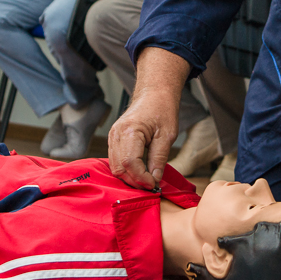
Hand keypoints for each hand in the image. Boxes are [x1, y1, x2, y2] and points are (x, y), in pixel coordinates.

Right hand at [107, 47, 189, 188]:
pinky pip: (115, 160)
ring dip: (129, 177)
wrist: (154, 93)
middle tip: (151, 186)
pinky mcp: (114, 138)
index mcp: (130, 131)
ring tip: (146, 181)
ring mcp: (112, 136)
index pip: (130, 164)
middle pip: (119, 168)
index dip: (141, 178)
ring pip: (115, 166)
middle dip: (134, 181)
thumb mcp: (167, 135)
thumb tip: (154, 179)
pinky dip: (125, 170)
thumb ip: (159, 159)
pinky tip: (139, 173)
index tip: (154, 184)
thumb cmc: (162, 109)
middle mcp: (116, 134)